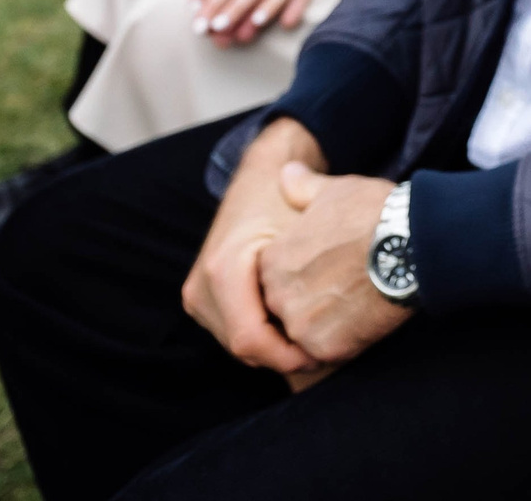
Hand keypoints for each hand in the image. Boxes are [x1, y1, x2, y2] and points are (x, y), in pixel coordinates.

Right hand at [182, 119, 326, 373]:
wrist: (262, 173)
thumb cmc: (288, 199)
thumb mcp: (303, 230)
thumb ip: (314, 274)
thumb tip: (331, 320)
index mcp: (223, 271)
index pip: (250, 339)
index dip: (287, 356)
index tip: (322, 357)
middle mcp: (201, 287)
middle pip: (244, 348)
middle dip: (284, 357)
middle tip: (325, 356)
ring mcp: (198, 295)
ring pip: (239, 345)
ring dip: (275, 350)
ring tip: (314, 343)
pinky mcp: (204, 298)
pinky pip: (236, 331)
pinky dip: (265, 337)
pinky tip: (296, 330)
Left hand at [258, 161, 407, 369]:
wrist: (413, 240)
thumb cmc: (374, 211)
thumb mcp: (334, 190)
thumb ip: (303, 189)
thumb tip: (286, 174)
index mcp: (273, 258)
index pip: (277, 279)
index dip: (306, 275)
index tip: (331, 269)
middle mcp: (278, 293)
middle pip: (287, 309)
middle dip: (311, 304)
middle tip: (346, 290)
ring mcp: (300, 323)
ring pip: (306, 335)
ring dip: (327, 326)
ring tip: (359, 307)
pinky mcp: (327, 347)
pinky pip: (329, 353)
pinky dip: (346, 343)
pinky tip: (368, 321)